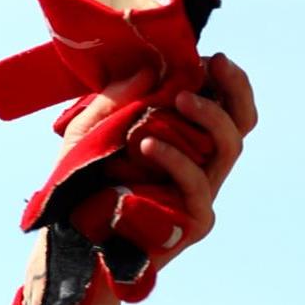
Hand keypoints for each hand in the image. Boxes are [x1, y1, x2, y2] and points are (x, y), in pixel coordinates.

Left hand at [24, 53, 257, 304]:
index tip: (211, 57)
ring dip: (207, 117)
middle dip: (231, 91)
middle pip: (240, 125)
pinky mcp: (192, 223)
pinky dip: (176, 160)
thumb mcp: (87, 135)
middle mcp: (201, 170)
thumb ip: (113, 101)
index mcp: (185, 145)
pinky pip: (197, 187)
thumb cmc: (77, 189)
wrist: (64, 247)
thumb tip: (148, 67)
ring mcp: (200, 197)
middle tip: (209, 67)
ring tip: (177, 96)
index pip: (225, 109)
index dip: (227, 82)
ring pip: (228, 149)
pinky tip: (148, 142)